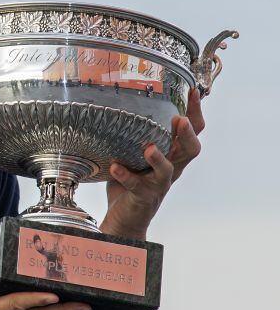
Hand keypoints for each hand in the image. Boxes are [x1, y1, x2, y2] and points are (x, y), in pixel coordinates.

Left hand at [101, 88, 204, 239]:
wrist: (124, 218)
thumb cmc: (129, 181)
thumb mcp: (133, 153)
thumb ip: (132, 134)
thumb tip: (118, 103)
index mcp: (171, 155)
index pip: (192, 131)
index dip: (195, 112)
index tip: (193, 91)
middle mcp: (170, 169)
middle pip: (190, 150)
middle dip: (187, 134)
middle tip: (179, 119)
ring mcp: (158, 184)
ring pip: (168, 171)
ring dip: (159, 158)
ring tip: (148, 148)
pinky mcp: (143, 197)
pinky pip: (136, 186)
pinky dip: (125, 175)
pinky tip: (114, 167)